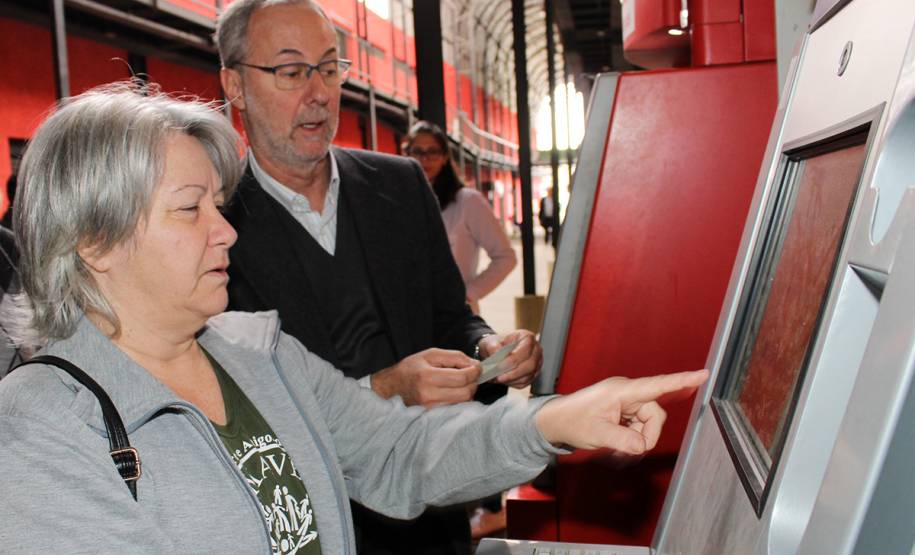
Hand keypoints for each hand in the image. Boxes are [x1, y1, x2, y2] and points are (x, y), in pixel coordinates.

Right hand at [372, 348, 480, 407]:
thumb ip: (454, 357)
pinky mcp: (432, 416)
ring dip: (468, 392)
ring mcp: (430, 409)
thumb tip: (474, 365)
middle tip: (471, 376)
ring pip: (463, 403)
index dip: (475, 371)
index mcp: (427, 376)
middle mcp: (429, 395)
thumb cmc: (411, 368)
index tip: (477, 368)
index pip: (462, 378)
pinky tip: (454, 393)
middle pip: (466, 393)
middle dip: (473, 383)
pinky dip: (460, 401)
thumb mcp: (430, 354)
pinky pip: (455, 409)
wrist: (391, 387)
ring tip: (461, 384)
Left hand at [478, 330, 542, 387]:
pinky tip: (504, 380)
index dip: (512, 360)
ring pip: (528, 376)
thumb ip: (493, 347)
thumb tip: (496, 354)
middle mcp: (535, 350)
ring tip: (498, 379)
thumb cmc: (497, 344)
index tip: (499, 367)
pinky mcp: (533, 374)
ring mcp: (537, 363)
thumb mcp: (491, 341)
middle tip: (498, 377)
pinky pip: (525, 382)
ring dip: (512, 379)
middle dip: (512, 373)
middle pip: (529, 365)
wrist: (497, 351)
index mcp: (527, 337)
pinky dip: (513, 383)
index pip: (525, 350)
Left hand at [535, 369, 708, 453]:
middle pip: (655, 416)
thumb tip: (643, 446)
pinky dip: (633, 439)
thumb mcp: (597, 434)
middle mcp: (627, 393)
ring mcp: (626, 401)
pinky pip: (640, 426)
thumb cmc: (572, 422)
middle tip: (625, 452)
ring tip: (617, 450)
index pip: (657, 385)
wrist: (556, 421)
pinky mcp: (625, 410)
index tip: (703, 374)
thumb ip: (622, 440)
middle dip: (646, 437)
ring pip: (649, 424)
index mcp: (622, 391)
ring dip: (638, 440)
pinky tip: (618, 445)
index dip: (682, 381)